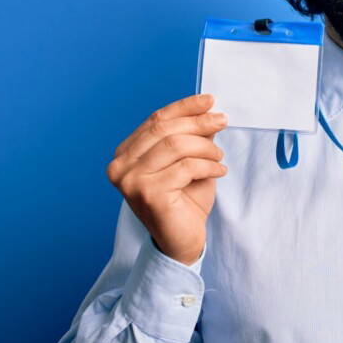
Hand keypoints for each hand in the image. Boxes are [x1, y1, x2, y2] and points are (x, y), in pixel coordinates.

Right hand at [107, 93, 228, 263]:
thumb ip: (192, 137)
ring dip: (205, 147)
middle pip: (165, 130)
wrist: (182, 242)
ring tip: (219, 156)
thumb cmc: (184, 202)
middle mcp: (120, 166)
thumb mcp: (189, 161)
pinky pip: (185, 167)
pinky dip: (208, 165)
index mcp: (125, 154)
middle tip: (222, 120)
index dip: (184, 107)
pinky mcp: (148, 194)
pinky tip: (218, 171)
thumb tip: (207, 110)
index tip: (208, 100)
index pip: (156, 120)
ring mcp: (131, 180)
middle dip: (198, 122)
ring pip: (175, 146)